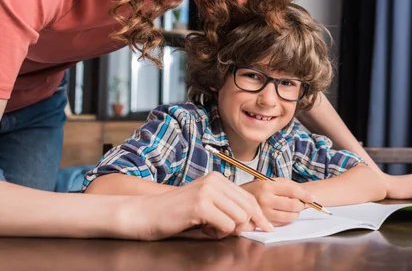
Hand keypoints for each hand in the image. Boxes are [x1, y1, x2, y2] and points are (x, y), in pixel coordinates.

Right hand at [121, 172, 272, 239]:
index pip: (249, 197)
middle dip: (248, 224)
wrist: (146, 214)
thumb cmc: (176, 213)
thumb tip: (255, 222)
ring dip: (230, 230)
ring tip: (212, 229)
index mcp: (218, 178)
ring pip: (240, 217)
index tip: (266, 228)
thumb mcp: (206, 204)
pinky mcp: (200, 205)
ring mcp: (207, 192)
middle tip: (236, 233)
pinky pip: (227, 225)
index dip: (259, 215)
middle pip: (248, 206)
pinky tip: (205, 230)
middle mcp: (214, 181)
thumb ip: (228, 208)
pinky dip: (219, 233)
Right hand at [241, 178, 314, 225]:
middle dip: (301, 205)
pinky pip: (283, 223)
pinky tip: (283, 212)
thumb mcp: (271, 181)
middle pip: (293, 205)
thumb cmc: (259, 188)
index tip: (313, 197)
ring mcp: (264, 212)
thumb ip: (288, 186)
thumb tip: (306, 196)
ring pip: (290, 216)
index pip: (292, 191)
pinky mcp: (263, 222)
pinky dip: (287, 218)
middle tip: (302, 203)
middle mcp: (265, 199)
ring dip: (295, 213)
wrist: (239, 198)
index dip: (305, 195)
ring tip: (291, 208)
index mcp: (268, 186)